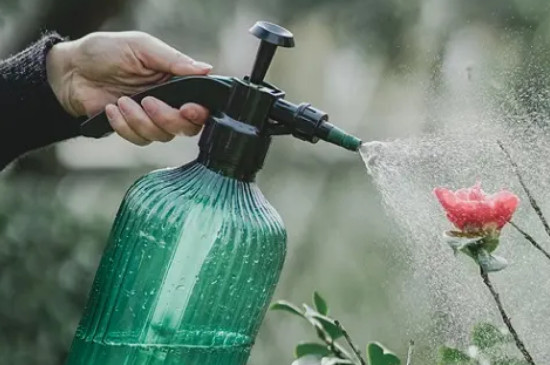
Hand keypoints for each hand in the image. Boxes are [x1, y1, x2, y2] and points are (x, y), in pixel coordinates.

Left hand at [46, 31, 211, 144]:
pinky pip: (138, 139)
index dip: (199, 113)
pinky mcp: (132, 129)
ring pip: (161, 136)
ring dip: (139, 120)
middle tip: (148, 101)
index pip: (200, 105)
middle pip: (186, 127)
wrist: (70, 71)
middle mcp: (168, 102)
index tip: (187, 109)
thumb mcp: (141, 47)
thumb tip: (206, 69)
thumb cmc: (105, 52)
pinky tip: (111, 109)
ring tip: (120, 100)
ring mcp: (151, 118)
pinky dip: (123, 125)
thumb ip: (173, 60)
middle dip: (167, 119)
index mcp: (176, 81)